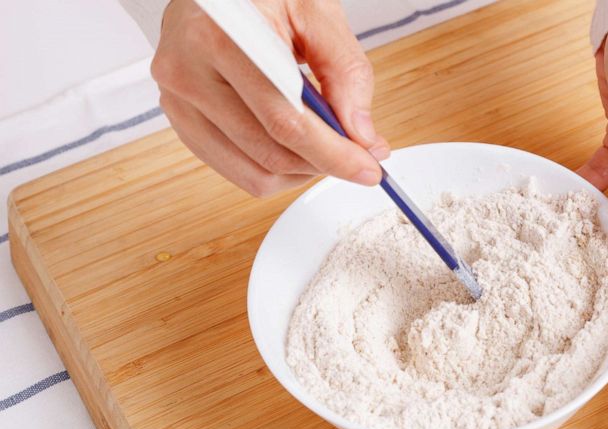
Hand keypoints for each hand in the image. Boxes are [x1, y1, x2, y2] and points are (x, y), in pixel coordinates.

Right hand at [151, 0, 388, 195]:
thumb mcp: (316, 13)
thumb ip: (346, 72)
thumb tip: (363, 137)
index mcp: (220, 37)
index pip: (285, 121)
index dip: (333, 154)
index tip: (368, 168)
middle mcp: (187, 71)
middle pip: (269, 151)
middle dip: (324, 164)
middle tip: (359, 158)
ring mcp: (177, 100)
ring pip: (253, 172)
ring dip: (301, 172)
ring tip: (326, 147)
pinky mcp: (180, 119)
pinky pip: (234, 168)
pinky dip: (275, 169)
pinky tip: (295, 147)